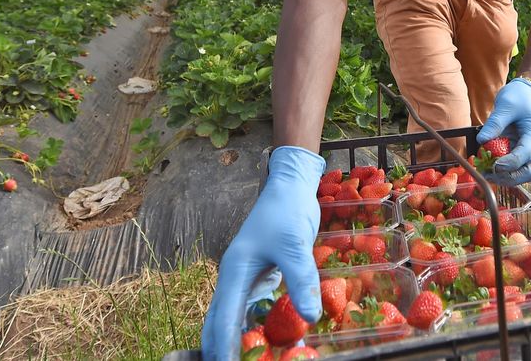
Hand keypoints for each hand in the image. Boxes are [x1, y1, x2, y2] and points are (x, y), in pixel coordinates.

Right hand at [201, 146, 323, 359]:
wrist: (289, 187)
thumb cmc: (286, 212)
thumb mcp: (295, 245)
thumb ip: (301, 280)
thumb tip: (310, 317)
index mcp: (234, 272)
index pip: (223, 319)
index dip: (224, 348)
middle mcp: (234, 279)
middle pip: (220, 323)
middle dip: (223, 348)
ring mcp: (245, 279)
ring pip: (234, 318)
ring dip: (237, 340)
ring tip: (251, 359)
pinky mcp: (259, 277)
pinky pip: (252, 308)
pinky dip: (255, 326)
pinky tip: (266, 341)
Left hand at [476, 77, 530, 185]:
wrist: (524, 94)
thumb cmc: (517, 98)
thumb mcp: (506, 105)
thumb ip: (494, 123)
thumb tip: (481, 141)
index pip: (526, 153)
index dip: (511, 163)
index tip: (494, 166)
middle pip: (529, 172)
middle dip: (510, 178)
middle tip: (489, 175)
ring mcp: (530, 152)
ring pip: (522, 174)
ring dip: (505, 177)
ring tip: (485, 173)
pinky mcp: (521, 154)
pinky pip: (514, 168)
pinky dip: (502, 172)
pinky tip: (487, 168)